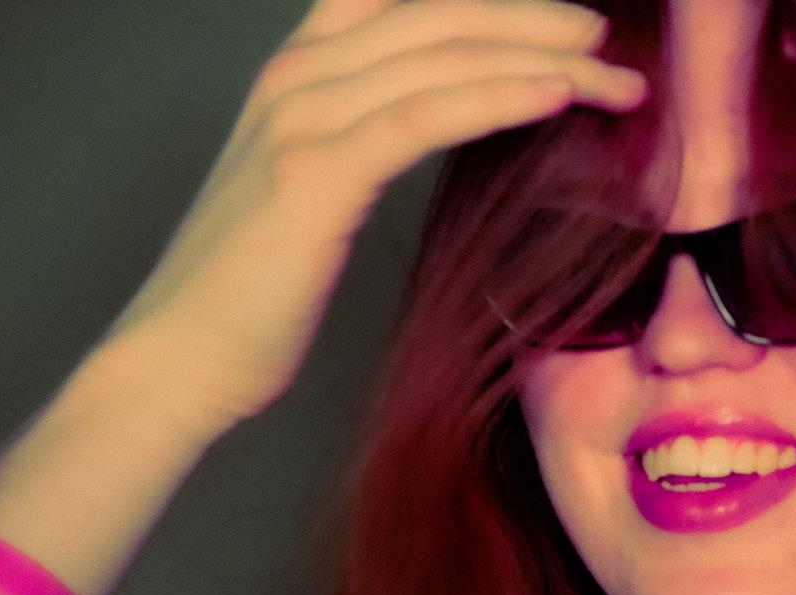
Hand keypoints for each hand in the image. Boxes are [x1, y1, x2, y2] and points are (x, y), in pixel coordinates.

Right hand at [98, 0, 647, 427]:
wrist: (181, 358)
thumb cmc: (257, 289)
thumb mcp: (318, 187)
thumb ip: (372, 136)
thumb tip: (458, 124)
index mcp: (301, 72)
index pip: (408, 4)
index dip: (490, 3)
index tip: (567, 26)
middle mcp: (298, 76)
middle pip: (437, 16)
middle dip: (534, 21)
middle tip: (610, 41)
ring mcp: (301, 118)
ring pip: (441, 58)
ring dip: (540, 59)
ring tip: (614, 76)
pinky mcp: (314, 173)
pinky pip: (423, 117)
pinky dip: (497, 98)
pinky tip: (557, 95)